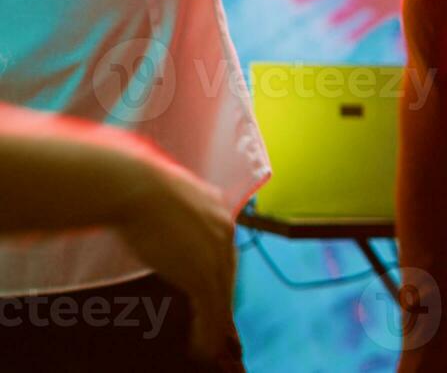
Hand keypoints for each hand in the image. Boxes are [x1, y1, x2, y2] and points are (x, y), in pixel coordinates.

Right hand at [114, 152, 238, 363]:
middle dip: (221, 298)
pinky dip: (207, 331)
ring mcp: (215, 252)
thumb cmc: (133, 185)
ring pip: (221, 295)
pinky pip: (211, 308)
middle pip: (227, 272)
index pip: (221, 245)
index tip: (213, 285)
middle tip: (215, 321)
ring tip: (209, 346)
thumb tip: (148, 222)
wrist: (132, 187)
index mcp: (214, 207)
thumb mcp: (160, 196)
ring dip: (216, 324)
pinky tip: (202, 348)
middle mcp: (222, 229)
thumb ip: (166, 212)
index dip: (218, 269)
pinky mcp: (203, 273)